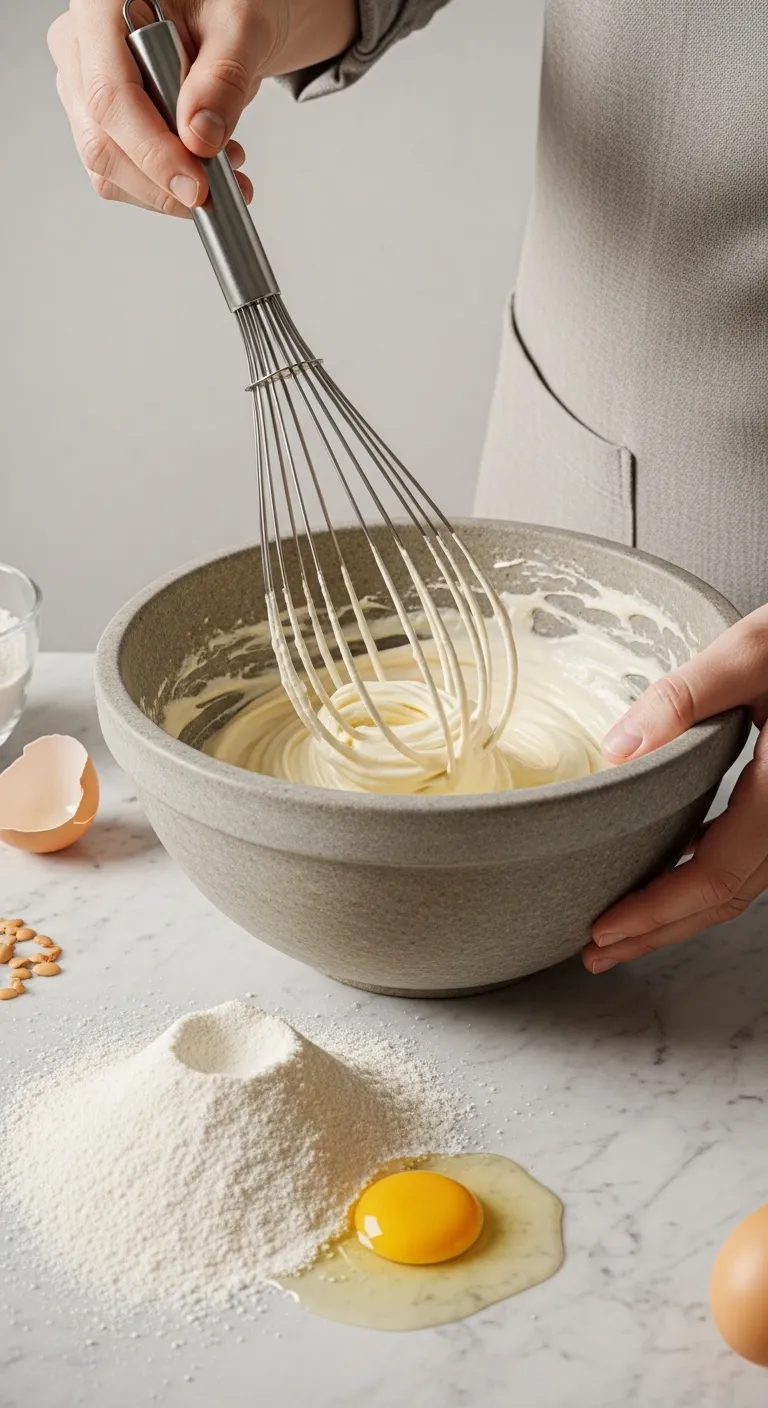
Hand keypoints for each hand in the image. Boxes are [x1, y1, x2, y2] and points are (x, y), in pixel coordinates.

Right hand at [48, 0, 356, 216]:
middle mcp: (81, 47)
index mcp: (101, 7)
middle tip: (222, 190)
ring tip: (225, 170)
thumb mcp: (241, 26)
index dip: (152, 150)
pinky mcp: (101, 121)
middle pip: (101, 139)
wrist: (226, 19)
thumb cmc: (228, 4)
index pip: (110, 94)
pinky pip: (122, 173)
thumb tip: (200, 137)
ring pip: (108, 166)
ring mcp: (85, 86)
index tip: (196, 185)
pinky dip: (166, 185)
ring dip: (168, 189)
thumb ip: (223, 77)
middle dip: (163, 180)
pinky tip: (204, 167)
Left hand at [583, 606, 767, 973]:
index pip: (716, 875)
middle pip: (727, 898)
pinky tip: (675, 870)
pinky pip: (753, 858)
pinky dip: (708, 877)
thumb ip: (686, 695)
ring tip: (625, 927)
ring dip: (682, 912)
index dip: (657, 912)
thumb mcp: (755, 651)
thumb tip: (618, 750)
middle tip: (598, 949)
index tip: (603, 929)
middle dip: (658, 931)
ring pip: (743, 885)